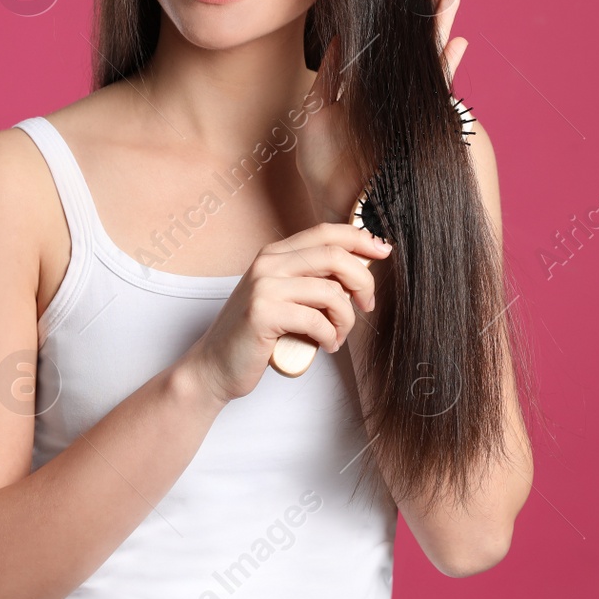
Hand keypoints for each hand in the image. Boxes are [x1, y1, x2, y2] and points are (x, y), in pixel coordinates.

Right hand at [183, 222, 393, 403]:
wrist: (215, 366)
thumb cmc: (256, 336)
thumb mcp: (284, 298)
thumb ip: (313, 280)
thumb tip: (362, 266)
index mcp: (274, 255)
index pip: (325, 232)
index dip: (359, 238)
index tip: (383, 251)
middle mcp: (268, 264)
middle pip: (334, 256)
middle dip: (363, 281)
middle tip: (367, 305)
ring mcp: (264, 287)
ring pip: (331, 292)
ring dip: (346, 319)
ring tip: (338, 336)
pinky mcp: (262, 314)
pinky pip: (316, 320)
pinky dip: (330, 336)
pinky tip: (325, 345)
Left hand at [295, 0, 469, 220]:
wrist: (340, 208)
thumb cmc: (325, 172)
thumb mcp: (315, 116)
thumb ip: (329, 78)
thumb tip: (339, 41)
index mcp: (363, 93)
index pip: (381, 48)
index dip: (392, 22)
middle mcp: (388, 99)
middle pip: (410, 50)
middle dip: (426, 17)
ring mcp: (402, 111)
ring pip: (426, 62)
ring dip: (440, 29)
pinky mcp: (412, 127)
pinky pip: (433, 92)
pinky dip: (444, 67)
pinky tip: (458, 44)